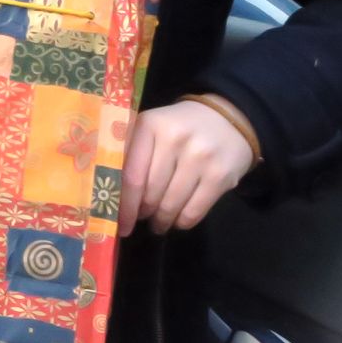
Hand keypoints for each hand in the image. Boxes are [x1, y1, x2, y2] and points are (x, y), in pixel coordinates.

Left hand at [118, 99, 256, 236]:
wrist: (228, 118)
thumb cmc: (179, 128)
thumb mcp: (152, 128)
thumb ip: (131, 153)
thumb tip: (113, 195)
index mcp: (150, 125)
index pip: (131, 175)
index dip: (124, 205)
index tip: (120, 222)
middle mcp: (174, 138)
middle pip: (150, 192)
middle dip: (142, 212)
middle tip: (141, 218)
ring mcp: (200, 157)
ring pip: (171, 204)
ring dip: (162, 220)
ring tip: (159, 223)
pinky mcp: (221, 175)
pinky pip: (194, 210)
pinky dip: (183, 222)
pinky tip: (178, 221)